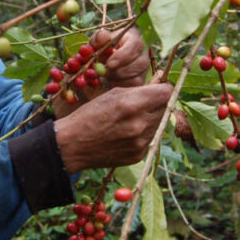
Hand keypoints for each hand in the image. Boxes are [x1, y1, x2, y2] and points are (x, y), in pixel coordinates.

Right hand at [53, 83, 172, 172]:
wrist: (73, 145)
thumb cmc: (90, 115)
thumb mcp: (112, 95)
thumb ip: (138, 90)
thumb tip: (160, 85)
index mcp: (132, 105)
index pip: (166, 93)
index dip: (163, 89)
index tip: (157, 89)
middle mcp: (139, 124)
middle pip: (165, 108)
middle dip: (156, 104)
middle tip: (142, 104)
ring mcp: (140, 142)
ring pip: (159, 124)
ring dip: (151, 119)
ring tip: (131, 119)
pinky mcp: (138, 155)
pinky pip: (150, 139)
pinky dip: (143, 134)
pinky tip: (127, 133)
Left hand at [90, 26, 149, 87]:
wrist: (102, 62)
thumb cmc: (101, 48)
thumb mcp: (97, 41)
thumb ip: (98, 38)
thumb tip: (103, 37)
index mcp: (134, 37)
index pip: (136, 44)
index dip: (123, 55)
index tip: (110, 64)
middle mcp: (143, 52)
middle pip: (141, 63)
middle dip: (121, 71)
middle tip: (104, 73)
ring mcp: (144, 68)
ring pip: (138, 77)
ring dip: (119, 80)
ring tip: (104, 78)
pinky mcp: (141, 80)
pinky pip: (135, 86)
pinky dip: (120, 86)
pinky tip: (109, 83)